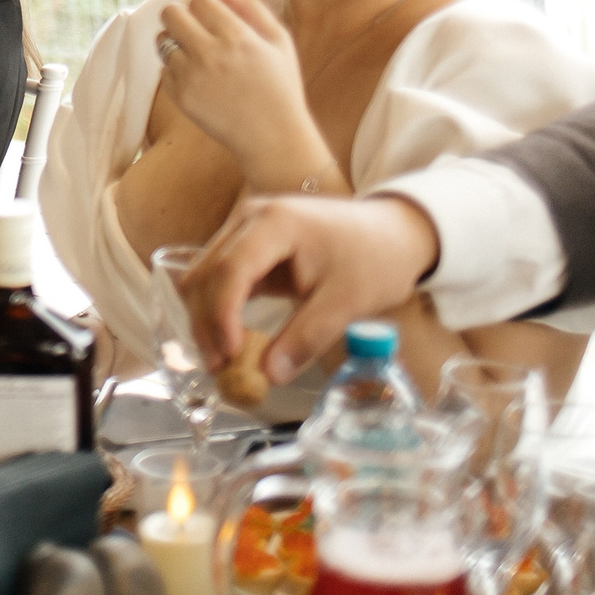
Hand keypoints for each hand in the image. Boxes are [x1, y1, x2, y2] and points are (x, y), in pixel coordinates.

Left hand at [155, 0, 335, 189]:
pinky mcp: (180, 97)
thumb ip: (251, 7)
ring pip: (163, 41)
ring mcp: (192, 77)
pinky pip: (164, 70)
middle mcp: (210, 54)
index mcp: (237, 36)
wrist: (273, 137)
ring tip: (196, 55)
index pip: (200, 0)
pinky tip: (198, 79)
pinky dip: (176, 71)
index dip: (205, 5)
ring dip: (176, 43)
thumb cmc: (280, 86)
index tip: (214, 17)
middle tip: (194, 28)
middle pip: (171, 14)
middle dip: (181, 16)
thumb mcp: (279, 41)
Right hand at [185, 194, 440, 385]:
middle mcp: (248, 218)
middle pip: (206, 273)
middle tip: (220, 370)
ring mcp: (244, 229)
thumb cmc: (374, 260)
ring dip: (206, 319)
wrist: (390, 232)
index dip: (222, 315)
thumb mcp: (347, 302)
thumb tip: (269, 376)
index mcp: (275, 223)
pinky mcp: (247, 245)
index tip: (230, 357)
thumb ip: (307, 337)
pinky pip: (219, 278)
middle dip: (206, 323)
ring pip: (204, 276)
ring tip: (223, 361)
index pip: (230, 269)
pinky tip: (231, 341)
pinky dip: (218, 311)